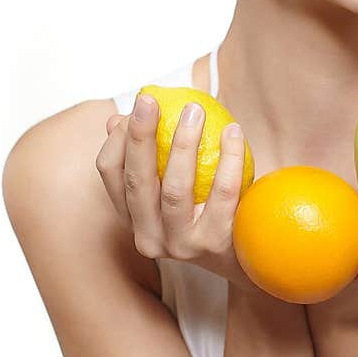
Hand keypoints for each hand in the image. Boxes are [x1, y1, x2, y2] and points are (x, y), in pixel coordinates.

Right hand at [95, 94, 257, 295]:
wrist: (246, 256)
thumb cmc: (205, 209)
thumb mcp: (171, 185)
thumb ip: (147, 154)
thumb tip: (115, 119)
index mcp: (132, 218)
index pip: (110, 173)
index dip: (118, 138)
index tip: (138, 104)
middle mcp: (149, 237)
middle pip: (137, 181)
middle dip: (141, 136)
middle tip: (150, 100)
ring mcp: (181, 245)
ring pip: (175, 190)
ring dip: (184, 144)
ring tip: (195, 110)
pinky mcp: (215, 244)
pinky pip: (223, 194)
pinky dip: (229, 158)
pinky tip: (233, 131)